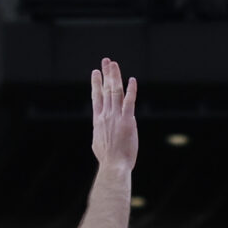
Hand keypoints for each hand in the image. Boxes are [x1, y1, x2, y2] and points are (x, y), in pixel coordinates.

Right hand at [90, 57, 137, 171]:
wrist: (113, 166)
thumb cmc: (107, 159)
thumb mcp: (98, 144)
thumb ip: (99, 133)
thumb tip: (99, 132)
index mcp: (98, 120)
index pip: (96, 97)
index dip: (96, 83)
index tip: (95, 73)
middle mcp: (105, 115)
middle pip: (106, 89)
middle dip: (106, 74)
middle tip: (106, 61)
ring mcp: (116, 117)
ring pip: (115, 91)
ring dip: (115, 76)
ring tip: (114, 64)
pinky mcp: (127, 121)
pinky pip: (129, 101)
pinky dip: (131, 90)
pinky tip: (132, 80)